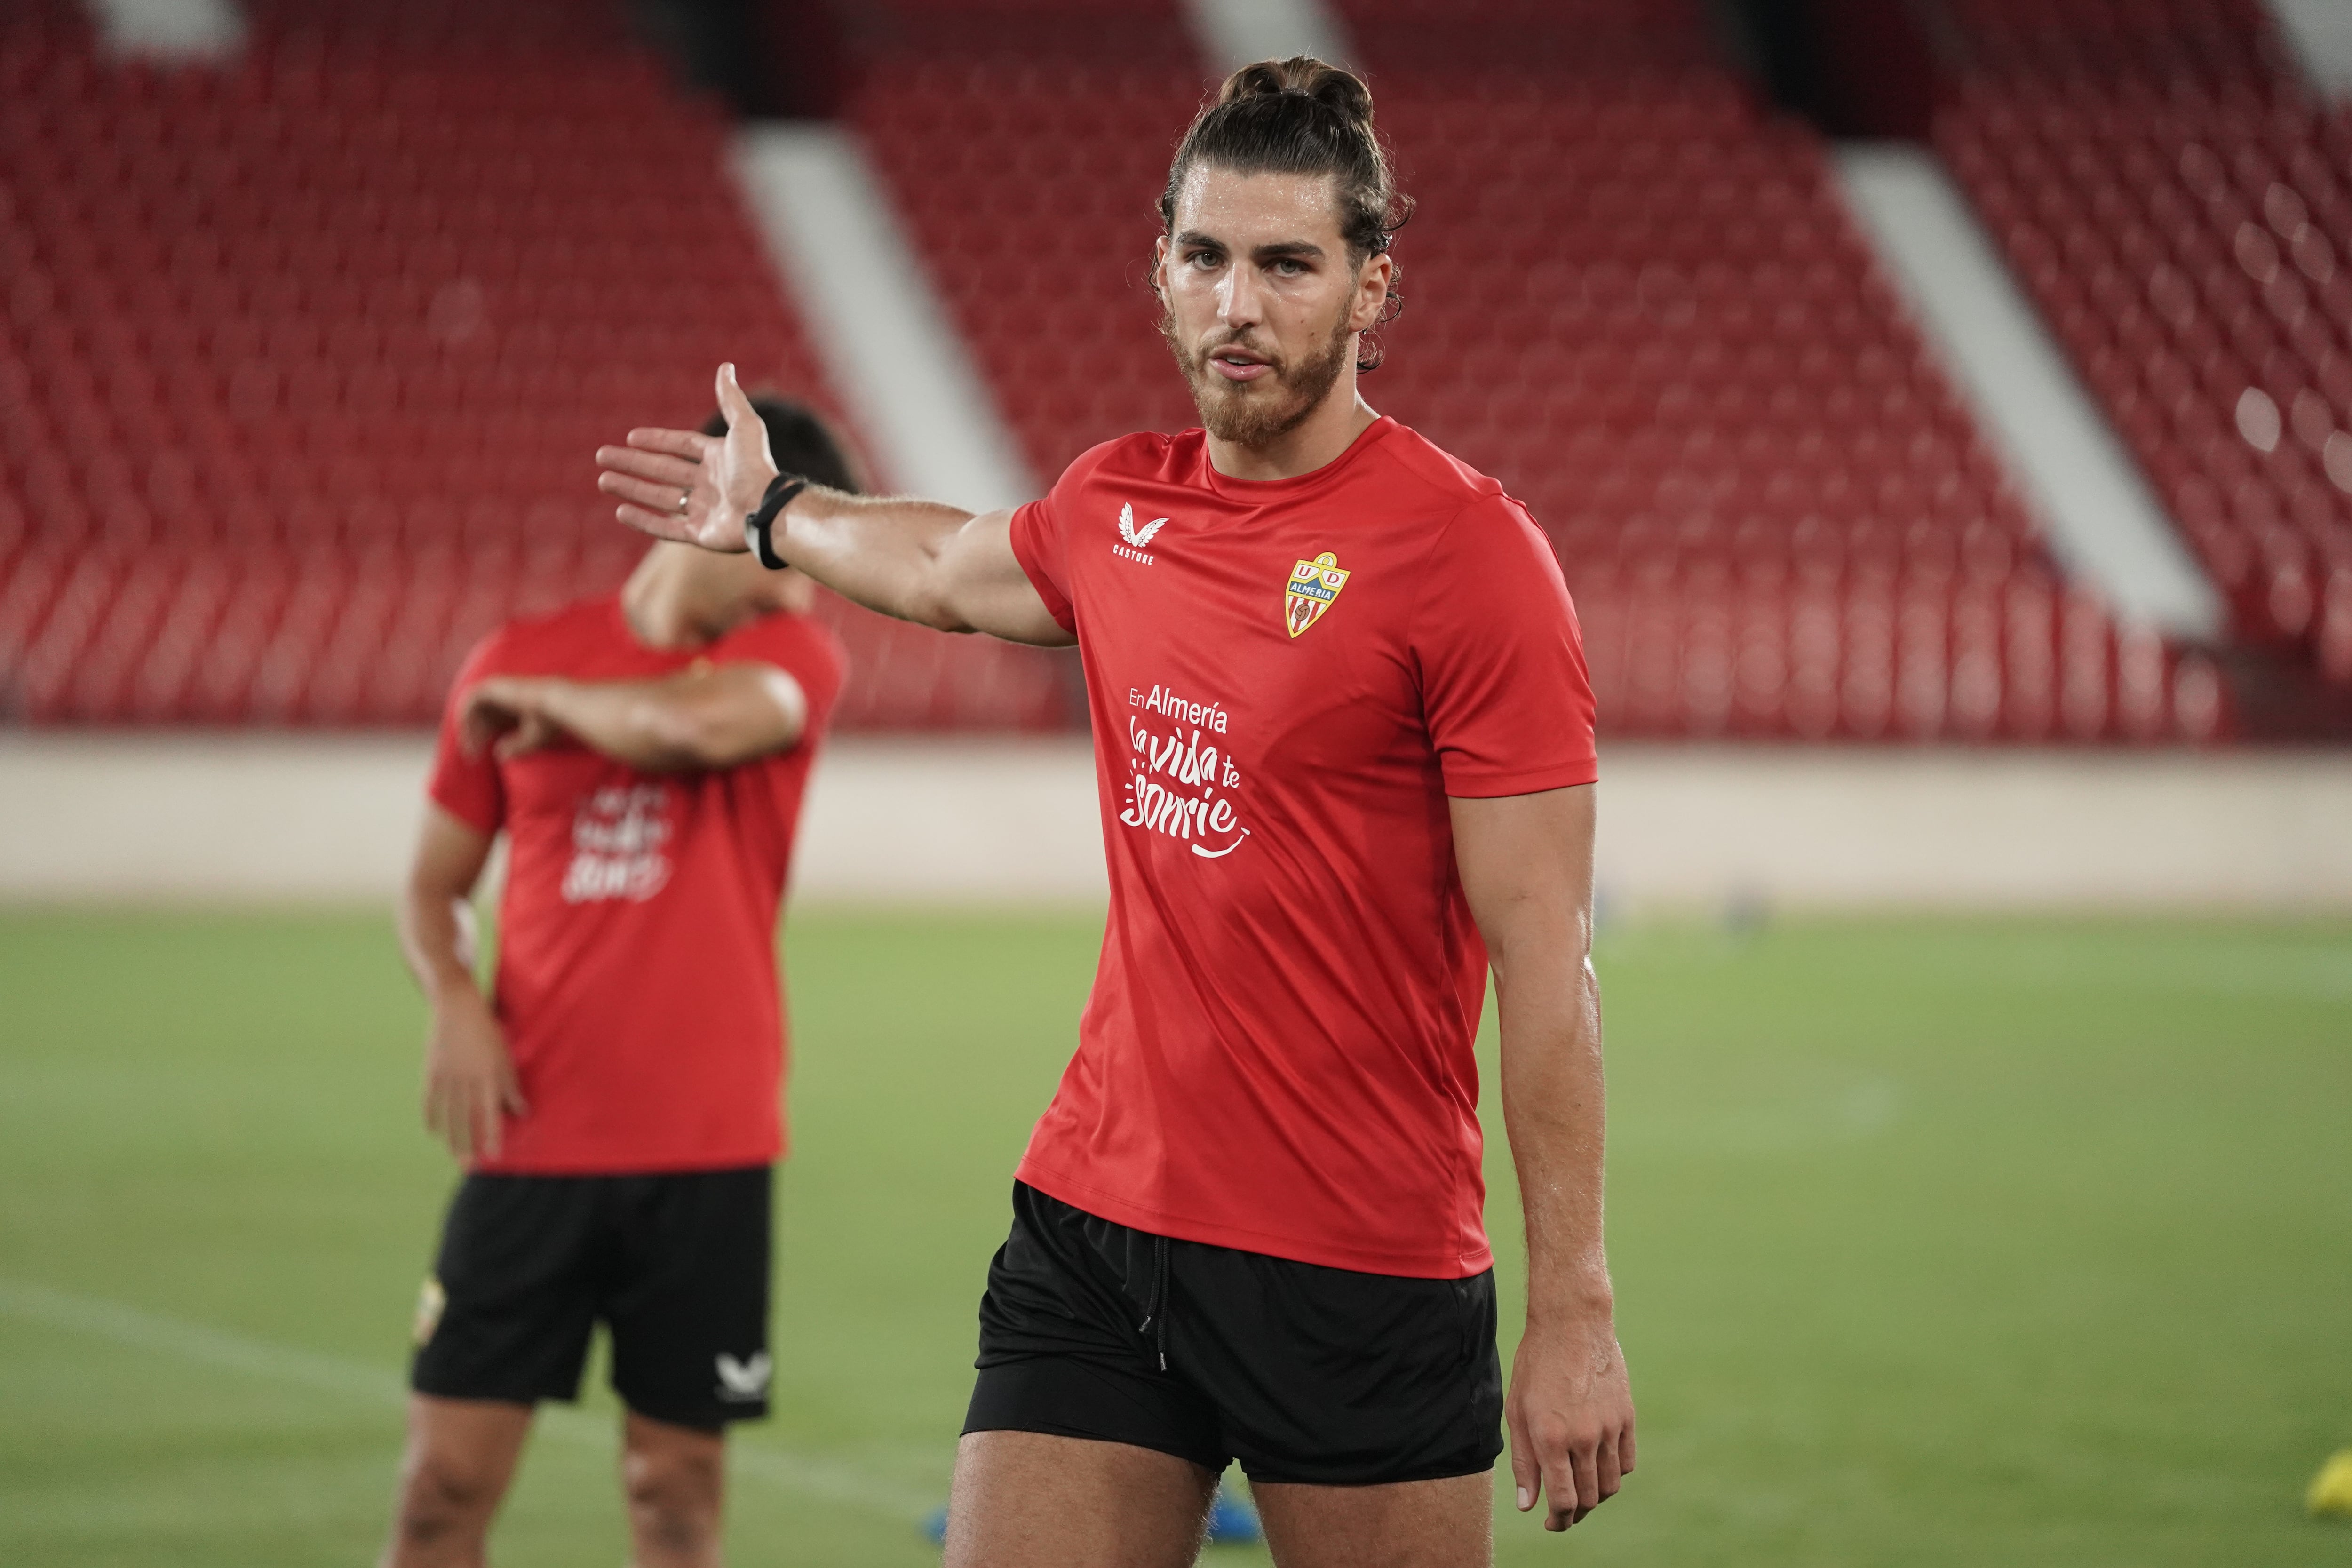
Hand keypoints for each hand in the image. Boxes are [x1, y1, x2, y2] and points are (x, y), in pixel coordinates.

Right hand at [421, 983, 527, 1161]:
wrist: (456, 1007)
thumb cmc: (487, 1032)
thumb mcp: (505, 1057)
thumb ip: (511, 1087)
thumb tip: (522, 1113)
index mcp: (487, 1075)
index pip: (490, 1113)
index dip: (492, 1136)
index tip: (494, 1156)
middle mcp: (466, 1079)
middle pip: (466, 1119)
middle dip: (469, 1144)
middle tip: (470, 1167)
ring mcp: (446, 1076)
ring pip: (448, 1115)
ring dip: (451, 1138)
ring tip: (456, 1156)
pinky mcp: (431, 1071)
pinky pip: (429, 1101)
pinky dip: (431, 1117)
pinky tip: (434, 1133)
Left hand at [459, 676, 564, 760]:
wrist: (555, 705)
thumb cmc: (549, 723)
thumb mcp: (531, 740)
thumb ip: (515, 747)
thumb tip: (498, 755)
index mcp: (512, 708)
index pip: (488, 723)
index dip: (479, 739)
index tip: (476, 756)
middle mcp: (503, 698)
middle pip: (478, 718)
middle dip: (471, 736)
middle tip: (471, 755)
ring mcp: (497, 690)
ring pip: (470, 708)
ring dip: (466, 727)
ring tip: (469, 746)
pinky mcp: (492, 686)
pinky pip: (470, 699)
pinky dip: (465, 715)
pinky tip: (469, 732)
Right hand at [595, 362, 778, 551]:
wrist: (767, 511)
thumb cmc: (756, 468)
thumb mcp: (744, 427)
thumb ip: (731, 399)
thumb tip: (725, 366)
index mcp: (719, 459)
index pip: (681, 446)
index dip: (657, 440)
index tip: (630, 437)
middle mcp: (710, 484)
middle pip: (663, 471)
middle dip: (632, 464)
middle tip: (602, 456)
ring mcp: (704, 511)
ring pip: (659, 498)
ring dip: (631, 489)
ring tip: (603, 480)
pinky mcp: (701, 535)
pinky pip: (666, 528)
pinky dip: (643, 521)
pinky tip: (620, 511)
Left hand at [1507, 1307, 1635, 1531]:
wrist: (1572, 1324)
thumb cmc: (1536, 1365)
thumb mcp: (1517, 1410)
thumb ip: (1524, 1461)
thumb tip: (1528, 1504)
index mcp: (1551, 1437)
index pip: (1563, 1500)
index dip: (1558, 1520)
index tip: (1551, 1523)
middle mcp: (1583, 1437)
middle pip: (1588, 1498)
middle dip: (1574, 1513)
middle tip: (1563, 1512)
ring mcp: (1609, 1428)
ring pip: (1609, 1485)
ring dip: (1594, 1497)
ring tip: (1579, 1491)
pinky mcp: (1627, 1417)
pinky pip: (1626, 1463)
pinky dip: (1613, 1474)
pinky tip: (1597, 1468)